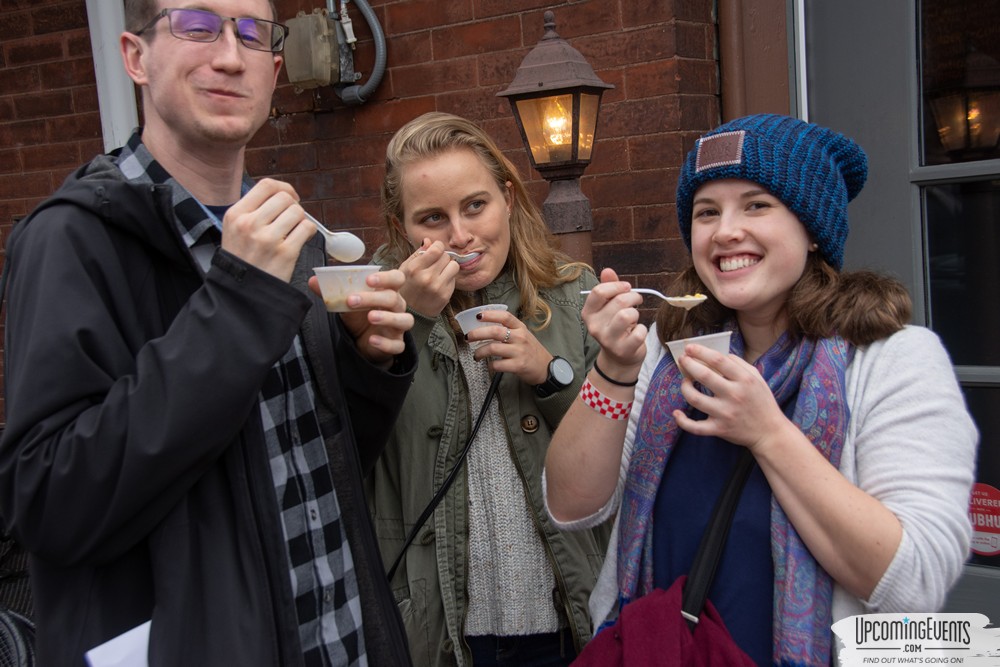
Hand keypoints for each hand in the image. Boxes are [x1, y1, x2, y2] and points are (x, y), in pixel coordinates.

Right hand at [220, 178, 317, 282]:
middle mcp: (250, 224)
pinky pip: (307, 228)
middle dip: (293, 206)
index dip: (283, 188)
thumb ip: (252, 211)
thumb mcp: (234, 230)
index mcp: (236, 215)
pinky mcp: (285, 253)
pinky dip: (309, 231)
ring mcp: (267, 238)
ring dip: (301, 220)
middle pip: (284, 198)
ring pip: (297, 212)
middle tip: (292, 219)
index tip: (289, 197)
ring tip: (295, 230)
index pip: (266, 185)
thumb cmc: (242, 260)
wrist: (242, 292)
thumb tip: (280, 195)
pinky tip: (302, 239)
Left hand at [309, 269, 414, 366]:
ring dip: (388, 317)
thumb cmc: (359, 316)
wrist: (362, 342)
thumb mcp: (346, 303)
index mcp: (387, 292)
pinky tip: (372, 340)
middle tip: (352, 300)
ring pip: (404, 320)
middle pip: (395, 298)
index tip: (368, 279)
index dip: (386, 277)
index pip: (396, 278)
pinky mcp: (397, 344)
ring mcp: (398, 327)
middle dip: (375, 298)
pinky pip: (397, 345)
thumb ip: (332, 292)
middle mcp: (397, 307)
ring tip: (370, 317)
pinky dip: (386, 343)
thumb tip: (313, 281)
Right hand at [397, 240, 460, 316]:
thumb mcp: (405, 268)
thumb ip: (417, 253)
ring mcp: (437, 287)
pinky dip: (449, 278)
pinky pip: (454, 279)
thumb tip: (428, 240)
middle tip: (435, 264)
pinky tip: (440, 282)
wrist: (409, 313)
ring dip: (448, 267)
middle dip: (442, 257)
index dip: (438, 246)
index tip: (435, 250)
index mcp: (415, 268)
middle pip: (446, 256)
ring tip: (440, 272)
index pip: (437, 248)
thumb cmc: (405, 288)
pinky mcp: (445, 295)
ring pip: (454, 266)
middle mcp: (427, 277)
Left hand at [469, 310, 552, 385]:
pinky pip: (498, 364)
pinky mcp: (518, 365)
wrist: (545, 367)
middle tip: (468, 337)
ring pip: (493, 348)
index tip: (478, 316)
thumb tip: (484, 326)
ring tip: (476, 355)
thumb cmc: (530, 350)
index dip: (490, 314)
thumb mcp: (523, 335)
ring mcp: (519, 352)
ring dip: (480, 352)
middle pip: (495, 332)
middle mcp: (520, 338)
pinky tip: (489, 365)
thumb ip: (508, 329)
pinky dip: (490, 365)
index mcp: (520, 327)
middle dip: (477, 334)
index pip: (504, 316)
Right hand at [581, 268, 646, 378]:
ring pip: (627, 315)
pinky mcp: (623, 349)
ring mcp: (608, 340)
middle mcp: (594, 327)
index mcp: (588, 313)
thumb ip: (608, 287)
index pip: (599, 291)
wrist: (619, 357)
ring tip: (635, 317)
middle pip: (619, 301)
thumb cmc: (615, 326)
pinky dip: (643, 329)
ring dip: (636, 313)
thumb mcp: (609, 306)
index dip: (617, 285)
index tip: (626, 287)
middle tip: (636, 301)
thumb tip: (607, 270)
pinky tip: (638, 332)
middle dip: (633, 297)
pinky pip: (639, 332)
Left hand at [671, 343, 791, 450]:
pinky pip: (695, 427)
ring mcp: (725, 413)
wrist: (770, 432)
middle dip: (688, 364)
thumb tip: (719, 354)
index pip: (718, 360)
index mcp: (744, 380)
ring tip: (685, 381)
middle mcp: (734, 395)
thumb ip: (739, 364)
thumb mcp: (757, 378)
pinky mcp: (719, 429)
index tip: (689, 347)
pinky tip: (676, 413)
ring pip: (695, 398)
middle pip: (704, 375)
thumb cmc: (762, 402)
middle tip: (682, 359)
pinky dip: (682, 421)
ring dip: (684, 387)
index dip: (700, 351)